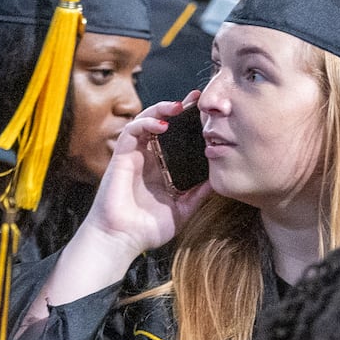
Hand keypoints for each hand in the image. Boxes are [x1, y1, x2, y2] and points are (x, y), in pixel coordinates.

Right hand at [79, 92, 213, 259]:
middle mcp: (148, 158)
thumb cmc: (146, 229)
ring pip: (145, 121)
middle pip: (162, 123)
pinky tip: (162, 124)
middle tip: (196, 99)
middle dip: (178, 109)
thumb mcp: (182, 209)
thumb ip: (198, 194)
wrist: (121, 240)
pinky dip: (145, 123)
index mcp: (162, 168)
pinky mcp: (121, 157)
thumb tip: (219, 179)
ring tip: (179, 106)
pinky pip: (131, 132)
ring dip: (161, 109)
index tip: (206, 113)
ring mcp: (134, 156)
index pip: (176, 138)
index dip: (189, 124)